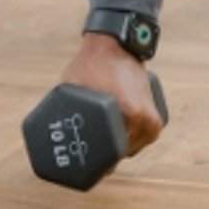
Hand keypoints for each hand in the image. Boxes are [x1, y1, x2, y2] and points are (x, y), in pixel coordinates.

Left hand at [60, 32, 163, 156]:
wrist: (116, 45)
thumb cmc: (90, 65)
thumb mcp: (71, 90)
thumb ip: (67, 113)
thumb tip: (53, 138)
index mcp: (127, 114)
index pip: (111, 156)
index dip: (96, 163)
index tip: (85, 162)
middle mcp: (142, 119)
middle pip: (121, 153)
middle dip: (107, 155)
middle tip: (90, 145)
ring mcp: (151, 118)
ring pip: (132, 147)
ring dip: (119, 145)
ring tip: (103, 130)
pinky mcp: (156, 114)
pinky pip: (141, 137)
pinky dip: (129, 136)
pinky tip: (117, 128)